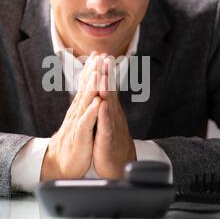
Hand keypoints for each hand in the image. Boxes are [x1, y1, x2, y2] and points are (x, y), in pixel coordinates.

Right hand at [41, 52, 101, 180]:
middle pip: (86, 89)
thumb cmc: (75, 141)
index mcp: (80, 109)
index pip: (87, 86)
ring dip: (92, 87)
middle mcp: (78, 113)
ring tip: (98, 73)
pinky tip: (97, 103)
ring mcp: (78, 124)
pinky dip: (91, 112)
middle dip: (93, 71)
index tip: (98, 54)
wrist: (61, 163)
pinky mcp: (80, 137)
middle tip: (98, 55)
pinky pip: (86, 123)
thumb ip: (85, 105)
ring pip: (85, 103)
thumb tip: (89, 90)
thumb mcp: (81, 120)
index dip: (92, 69)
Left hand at [93, 57, 136, 179]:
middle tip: (104, 56)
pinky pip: (105, 126)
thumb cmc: (111, 141)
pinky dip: (103, 116)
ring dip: (106, 90)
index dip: (104, 71)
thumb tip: (104, 84)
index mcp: (109, 109)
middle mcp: (112, 115)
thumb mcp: (107, 118)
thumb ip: (106, 101)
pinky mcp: (107, 140)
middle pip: (109, 91)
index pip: (106, 87)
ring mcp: (110, 126)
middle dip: (106, 74)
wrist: (118, 165)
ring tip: (103, 76)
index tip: (101, 54)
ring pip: (108, 105)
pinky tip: (101, 106)